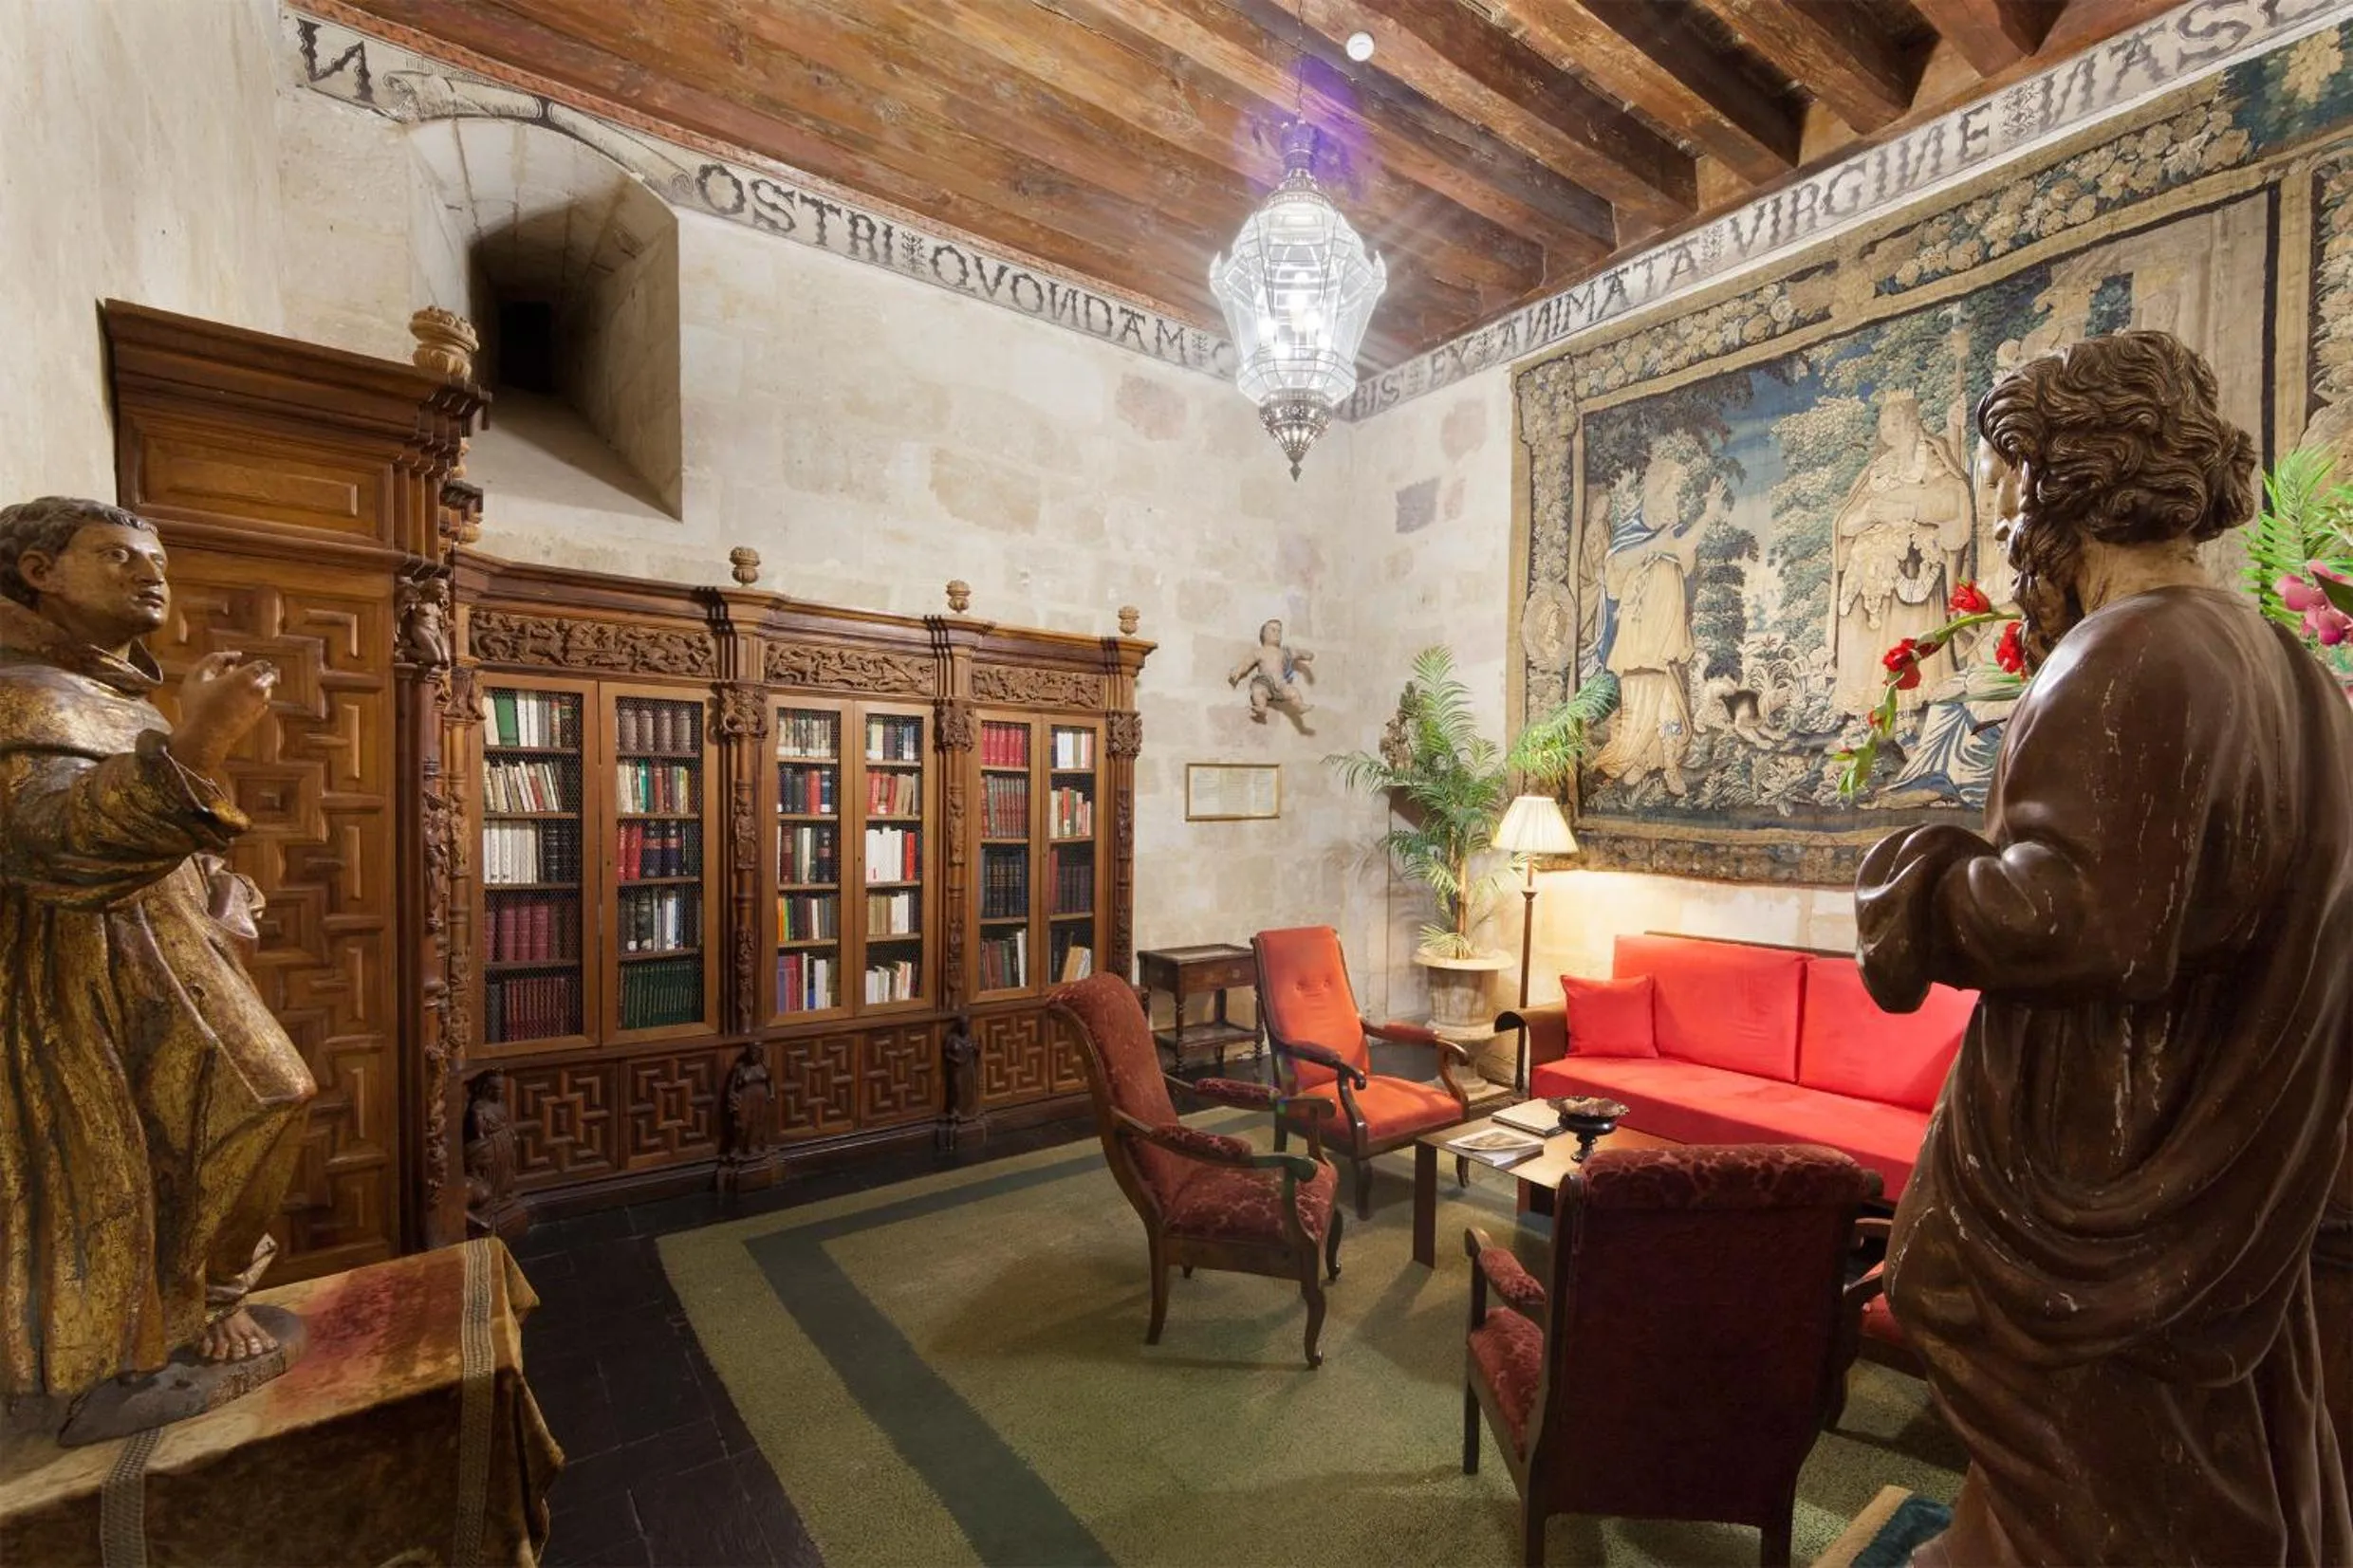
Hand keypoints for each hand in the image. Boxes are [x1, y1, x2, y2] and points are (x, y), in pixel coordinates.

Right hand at [170, 651, 276, 776]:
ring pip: (265, 689)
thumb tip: (235, 655)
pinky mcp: (258, 717)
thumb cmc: (198, 705)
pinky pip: (261, 702)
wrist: (204, 736)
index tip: (236, 665)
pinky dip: (253, 698)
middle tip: (236, 676)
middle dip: (256, 674)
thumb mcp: (197, 676)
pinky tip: (235, 701)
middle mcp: (259, 690)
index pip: (262, 664)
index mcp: (246, 677)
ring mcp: (260, 705)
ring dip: (255, 686)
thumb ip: (214, 659)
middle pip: (268, 676)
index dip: (250, 663)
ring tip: (233, 689)